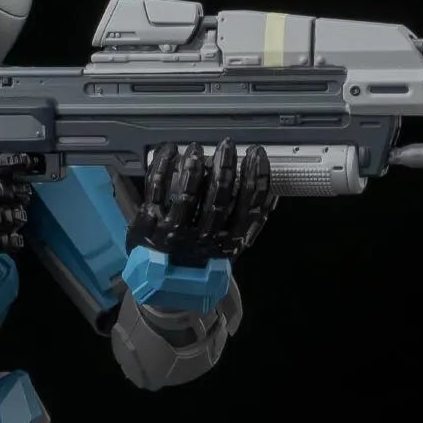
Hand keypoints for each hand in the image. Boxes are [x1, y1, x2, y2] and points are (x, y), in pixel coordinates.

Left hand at [127, 140, 275, 266]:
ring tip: (198, 149)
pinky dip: (163, 165)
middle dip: (225, 167)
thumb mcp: (229, 244)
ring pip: (188, 194)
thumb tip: (271, 194)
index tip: (257, 155)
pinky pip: (157, 188)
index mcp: (228, 242)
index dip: (256, 179)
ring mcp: (175, 230)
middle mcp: (203, 238)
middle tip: (227, 145)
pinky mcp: (151, 221)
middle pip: (218, 198)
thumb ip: (249, 221)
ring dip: (194, 167)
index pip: (249, 208)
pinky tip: (171, 150)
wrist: (162, 277)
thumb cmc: (199, 253)